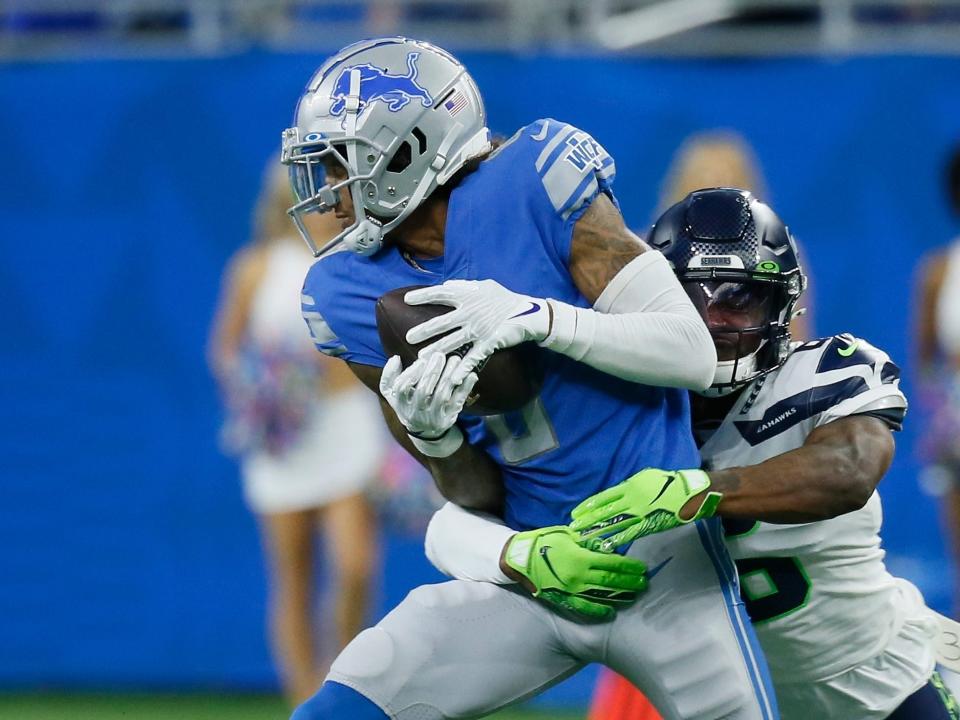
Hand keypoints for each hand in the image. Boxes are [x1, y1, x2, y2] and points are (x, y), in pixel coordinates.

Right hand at [379, 352, 477, 439]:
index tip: (421, 360)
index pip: (402, 388)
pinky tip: (471, 375)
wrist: (426, 431)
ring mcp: (433, 417)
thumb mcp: (393, 393)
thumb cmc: (409, 403)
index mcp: (400, 404)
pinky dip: (465, 388)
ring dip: (449, 376)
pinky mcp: (449, 418)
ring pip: (441, 396)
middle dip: (432, 371)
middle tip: (440, 355)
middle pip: (423, 391)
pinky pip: (458, 402)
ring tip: (455, 359)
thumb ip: (390, 375)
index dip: (411, 373)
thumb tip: (395, 358)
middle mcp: (415, 413)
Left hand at [404, 280, 550, 381]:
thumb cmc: (504, 298)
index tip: (407, 300)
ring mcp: (479, 328)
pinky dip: (464, 367)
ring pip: (453, 341)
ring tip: (422, 357)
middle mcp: (470, 312)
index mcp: (467, 296)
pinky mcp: (489, 342)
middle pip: (442, 322)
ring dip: (437, 350)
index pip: (441, 294)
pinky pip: (474, 356)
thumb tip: (447, 285)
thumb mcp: (485, 286)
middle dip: (423, 330)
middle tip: (408, 337)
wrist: (528, 312)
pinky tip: (453, 377)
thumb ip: (464, 286)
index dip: (423, 296)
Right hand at [501, 526, 646, 621]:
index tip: (642, 568)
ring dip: (620, 596)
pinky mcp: (564, 599)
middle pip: (611, 581)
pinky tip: (611, 612)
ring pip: (602, 595)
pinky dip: (600, 611)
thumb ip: (587, 541)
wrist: (520, 559)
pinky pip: (585, 607)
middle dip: (630, 582)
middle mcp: (580, 576)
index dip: (629, 567)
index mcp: (581, 557)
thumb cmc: (544, 542)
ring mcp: (572, 590)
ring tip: (634, 596)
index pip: (612, 563)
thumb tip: (606, 545)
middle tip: (644, 583)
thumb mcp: (568, 535)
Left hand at [570, 468, 721, 550]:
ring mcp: (639, 512)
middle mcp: (631, 498)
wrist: (690, 492)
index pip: (604, 497)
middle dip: (588, 520)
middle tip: (573, 527)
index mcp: (630, 486)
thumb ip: (630, 486)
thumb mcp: (646, 477)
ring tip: (583, 537)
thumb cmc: (669, 483)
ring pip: (614, 522)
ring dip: (597, 530)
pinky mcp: (649, 524)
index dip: (589, 506)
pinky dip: (617, 539)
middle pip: (605, 511)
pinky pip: (630, 533)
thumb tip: (618, 492)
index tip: (576, 512)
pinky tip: (606, 544)